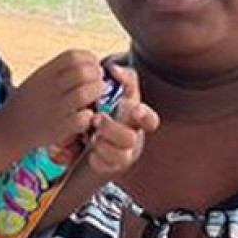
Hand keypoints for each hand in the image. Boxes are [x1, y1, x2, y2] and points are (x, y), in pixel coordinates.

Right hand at [0, 49, 104, 151]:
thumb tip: (89, 62)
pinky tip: (86, 116)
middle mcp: (49, 88)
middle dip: (97, 76)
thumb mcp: (38, 78)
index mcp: (44, 73)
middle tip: (98, 83)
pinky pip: (81, 119)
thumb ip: (60, 69)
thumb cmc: (29, 102)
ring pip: (85, 94)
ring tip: (95, 99)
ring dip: (96, 94)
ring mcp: (53, 109)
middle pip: (83, 72)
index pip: (73, 56)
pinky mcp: (58, 129)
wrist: (8, 129)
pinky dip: (89, 116)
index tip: (94, 67)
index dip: (90, 59)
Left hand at [87, 62, 156, 177]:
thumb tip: (113, 69)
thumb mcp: (115, 90)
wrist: (86, 131)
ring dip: (104, 144)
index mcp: (136, 119)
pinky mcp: (109, 167)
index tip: (134, 110)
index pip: (150, 120)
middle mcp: (132, 137)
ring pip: (121, 157)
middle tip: (97, 119)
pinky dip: (96, 158)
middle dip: (112, 129)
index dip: (145, 116)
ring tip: (91, 136)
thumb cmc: (106, 107)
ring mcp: (122, 154)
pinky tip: (90, 150)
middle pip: (130, 139)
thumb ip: (120, 77)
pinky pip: (105, 167)